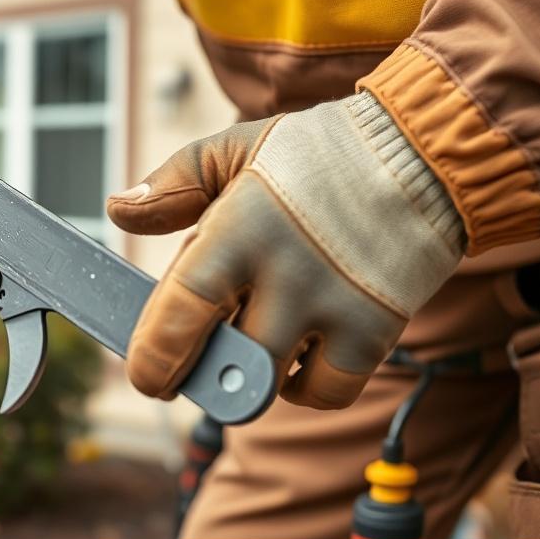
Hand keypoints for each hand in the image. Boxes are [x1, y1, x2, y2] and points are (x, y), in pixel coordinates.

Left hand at [107, 92, 465, 409]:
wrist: (422, 153)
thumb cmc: (314, 156)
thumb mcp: (234, 148)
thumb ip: (173, 184)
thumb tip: (117, 210)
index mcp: (242, 226)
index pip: (184, 306)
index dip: (155, 354)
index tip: (144, 373)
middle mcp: (288, 272)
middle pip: (227, 363)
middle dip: (194, 378)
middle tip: (177, 376)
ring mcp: (335, 305)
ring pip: (272, 383)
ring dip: (246, 377)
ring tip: (241, 346)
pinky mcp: (376, 329)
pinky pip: (327, 390)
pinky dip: (303, 387)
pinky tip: (292, 358)